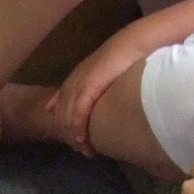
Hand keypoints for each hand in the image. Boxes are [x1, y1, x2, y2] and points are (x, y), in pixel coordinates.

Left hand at [41, 32, 145, 154]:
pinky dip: (79, 127)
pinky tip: (82, 139)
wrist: (132, 43)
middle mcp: (73, 81)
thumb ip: (100, 88)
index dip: (65, 123)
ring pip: (68, 116)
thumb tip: (103, 104)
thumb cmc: (125, 58)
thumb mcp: (107, 75)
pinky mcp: (89, 86)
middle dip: (69, 134)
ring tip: (84, 150)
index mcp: (76, 78)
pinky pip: (79, 112)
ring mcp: (79, 83)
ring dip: (75, 135)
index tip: (74, 139)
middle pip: (62, 114)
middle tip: (81, 150)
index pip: (61, 105)